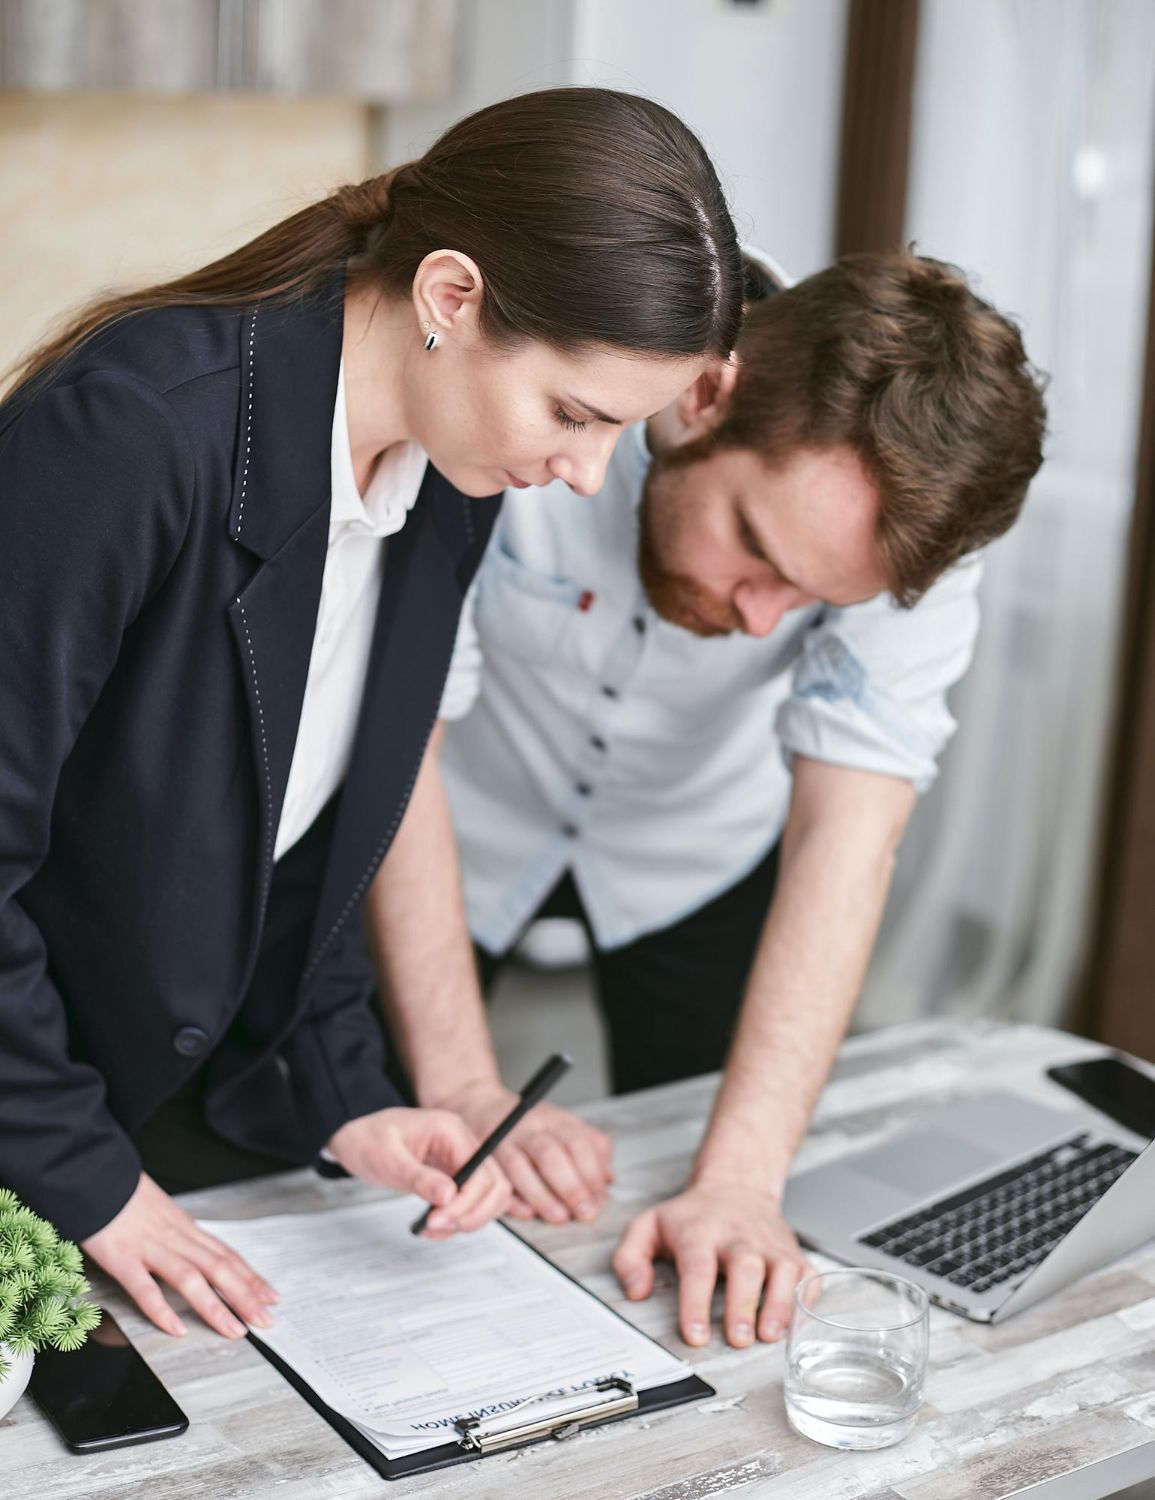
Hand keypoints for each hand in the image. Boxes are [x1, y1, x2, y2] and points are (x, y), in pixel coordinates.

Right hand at [80, 1172, 278, 1339]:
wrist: (95, 1172)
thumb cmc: (124, 1194)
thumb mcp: (161, 1210)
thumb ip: (177, 1231)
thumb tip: (194, 1250)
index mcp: (185, 1226)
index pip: (226, 1254)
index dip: (251, 1276)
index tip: (271, 1296)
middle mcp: (175, 1236)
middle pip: (218, 1267)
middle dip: (245, 1296)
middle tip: (266, 1320)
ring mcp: (150, 1247)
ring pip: (190, 1279)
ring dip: (215, 1307)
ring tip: (234, 1331)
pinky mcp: (122, 1258)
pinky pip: (144, 1287)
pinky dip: (162, 1309)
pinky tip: (177, 1329)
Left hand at [326, 1105, 510, 1237]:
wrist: (354, 1136)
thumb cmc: (367, 1139)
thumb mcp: (388, 1159)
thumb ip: (419, 1178)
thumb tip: (448, 1197)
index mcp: (451, 1130)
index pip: (481, 1170)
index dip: (467, 1201)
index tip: (439, 1220)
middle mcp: (462, 1144)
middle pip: (495, 1185)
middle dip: (472, 1214)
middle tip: (438, 1227)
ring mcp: (460, 1160)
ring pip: (490, 1196)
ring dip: (469, 1219)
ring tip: (434, 1228)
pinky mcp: (454, 1176)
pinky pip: (471, 1202)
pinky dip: (459, 1220)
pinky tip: (435, 1226)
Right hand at [431, 1078, 613, 1224]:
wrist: (480, 1105)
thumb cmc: (530, 1123)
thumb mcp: (564, 1125)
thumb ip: (591, 1149)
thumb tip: (607, 1181)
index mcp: (554, 1120)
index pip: (578, 1143)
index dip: (591, 1173)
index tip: (599, 1199)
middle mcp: (529, 1128)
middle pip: (551, 1155)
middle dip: (570, 1187)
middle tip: (584, 1212)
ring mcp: (504, 1141)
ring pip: (520, 1168)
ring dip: (542, 1196)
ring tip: (558, 1217)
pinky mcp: (482, 1156)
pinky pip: (495, 1179)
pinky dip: (511, 1198)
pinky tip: (526, 1212)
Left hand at [612, 1181, 815, 1348]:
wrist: (736, 1184)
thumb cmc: (693, 1215)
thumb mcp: (649, 1225)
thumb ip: (630, 1257)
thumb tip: (636, 1291)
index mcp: (700, 1232)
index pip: (697, 1267)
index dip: (695, 1303)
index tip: (694, 1334)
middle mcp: (738, 1237)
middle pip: (745, 1267)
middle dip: (743, 1304)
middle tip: (738, 1339)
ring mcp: (769, 1244)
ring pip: (781, 1271)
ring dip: (779, 1304)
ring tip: (770, 1335)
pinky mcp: (793, 1252)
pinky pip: (807, 1274)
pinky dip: (807, 1297)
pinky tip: (801, 1320)